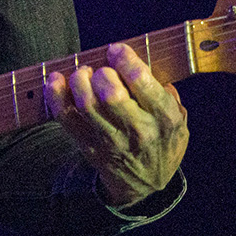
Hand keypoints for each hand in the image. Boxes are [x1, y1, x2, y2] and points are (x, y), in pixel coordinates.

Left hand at [45, 43, 188, 207]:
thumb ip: (167, 94)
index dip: (125, 59)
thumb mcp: (180, 120)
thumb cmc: (162, 143)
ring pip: (86, 105)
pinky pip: (66, 119)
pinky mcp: (89, 147)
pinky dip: (56, 96)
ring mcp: (112, 141)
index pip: (142, 83)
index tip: (116, 50)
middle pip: (110, 94)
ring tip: (83, 73)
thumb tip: (145, 67)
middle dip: (102, 73)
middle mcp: (139, 130)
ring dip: (79, 81)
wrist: (145, 185)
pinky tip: (56, 80)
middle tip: (102, 69)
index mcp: (165, 118)